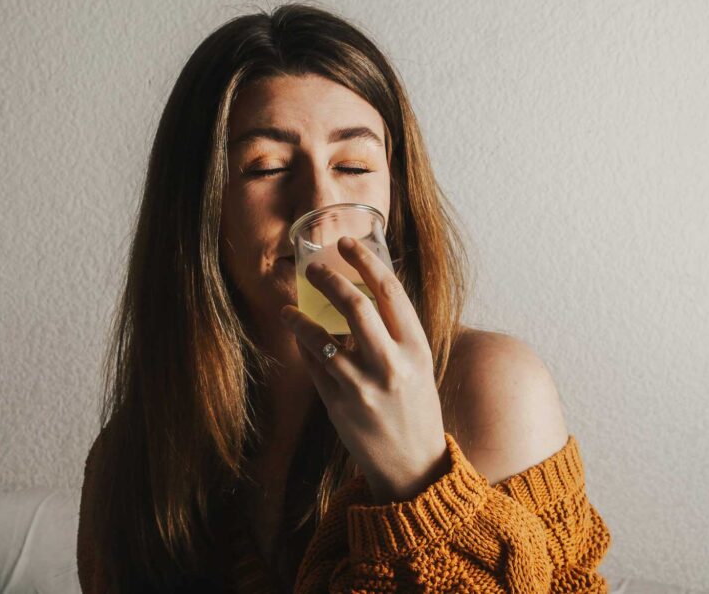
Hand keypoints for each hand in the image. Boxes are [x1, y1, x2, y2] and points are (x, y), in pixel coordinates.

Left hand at [279, 236, 449, 503]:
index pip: (390, 292)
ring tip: (289, 309)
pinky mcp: (340, 405)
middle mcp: (392, 364)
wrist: (413, 465)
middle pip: (356, 306)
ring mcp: (363, 386)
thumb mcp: (419, 364)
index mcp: (417, 348)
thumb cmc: (416, 407)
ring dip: (300, 317)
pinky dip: (304, 347)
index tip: (347, 244)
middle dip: (330, 279)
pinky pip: (315, 365)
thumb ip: (395, 331)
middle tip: (312, 268)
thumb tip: (363, 288)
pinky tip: (299, 338)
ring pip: (324, 337)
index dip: (366, 261)